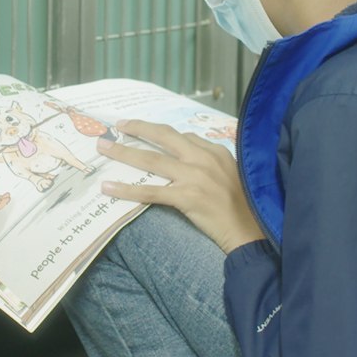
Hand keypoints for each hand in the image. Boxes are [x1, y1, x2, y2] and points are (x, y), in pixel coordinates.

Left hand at [97, 119, 265, 253]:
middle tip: (118, 125)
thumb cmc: (245, 205)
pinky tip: (109, 188)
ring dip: (124, 152)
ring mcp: (193, 176)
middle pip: (163, 136)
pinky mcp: (186, 197)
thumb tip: (189, 155)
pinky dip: (127, 189)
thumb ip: (212, 161)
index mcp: (215, 150)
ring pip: (151, 159)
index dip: (159, 133)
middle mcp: (203, 158)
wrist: (252, 231)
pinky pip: (150, 191)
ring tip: (104, 147)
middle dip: (137, 128)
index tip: (143, 131)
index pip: (182, 136)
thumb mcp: (234, 173)